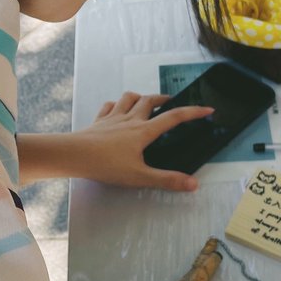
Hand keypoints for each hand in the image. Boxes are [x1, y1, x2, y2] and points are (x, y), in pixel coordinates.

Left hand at [70, 92, 213, 192]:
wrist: (74, 155)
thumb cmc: (105, 165)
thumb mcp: (140, 176)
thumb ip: (167, 180)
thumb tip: (192, 183)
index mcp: (143, 131)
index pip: (174, 117)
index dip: (193, 112)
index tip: (206, 109)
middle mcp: (130, 120)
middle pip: (151, 100)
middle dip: (164, 99)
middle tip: (172, 102)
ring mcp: (112, 118)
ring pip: (129, 97)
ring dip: (140, 96)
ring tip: (146, 101)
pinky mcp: (98, 121)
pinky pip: (109, 106)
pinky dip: (116, 104)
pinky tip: (117, 109)